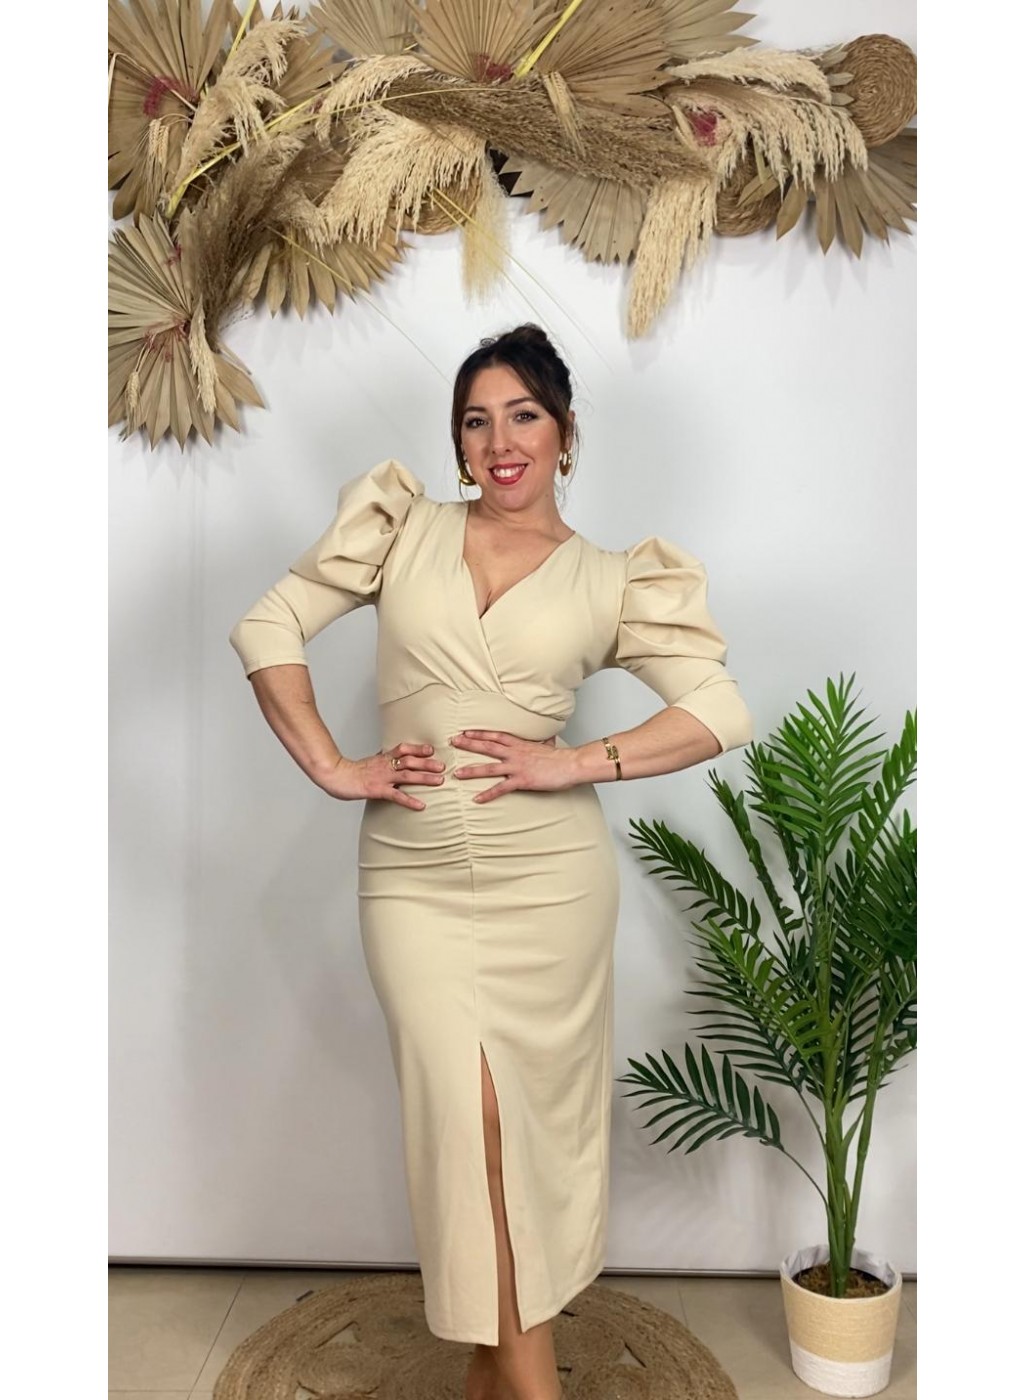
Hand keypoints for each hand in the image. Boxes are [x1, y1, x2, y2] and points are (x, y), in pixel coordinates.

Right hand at [315, 742, 445, 809]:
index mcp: (382, 758)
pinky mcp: (377, 790)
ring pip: (407, 775)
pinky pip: (396, 795)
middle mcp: (385, 766)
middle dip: (427, 763)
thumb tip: (387, 756)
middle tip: (443, 766)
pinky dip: (410, 800)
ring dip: (424, 778)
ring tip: (439, 781)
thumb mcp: (368, 762)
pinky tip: (421, 805)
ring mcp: (382, 778)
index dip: (418, 748)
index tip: (431, 749)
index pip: (403, 749)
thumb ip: (380, 760)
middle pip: (409, 761)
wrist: (334, 775)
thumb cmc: (350, 771)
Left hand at [451, 730, 576, 803]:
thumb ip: (542, 742)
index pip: (495, 736)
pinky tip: (477, 799)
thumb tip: (546, 739)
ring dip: (472, 770)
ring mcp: (517, 767)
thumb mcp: (548, 745)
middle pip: (487, 747)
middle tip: (453, 742)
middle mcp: (515, 753)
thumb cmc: (560, 757)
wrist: (571, 764)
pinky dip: (488, 794)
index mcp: (520, 744)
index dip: (479, 733)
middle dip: (469, 744)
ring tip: (457, 773)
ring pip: (490, 768)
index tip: (465, 731)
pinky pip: (501, 788)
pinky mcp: (522, 781)